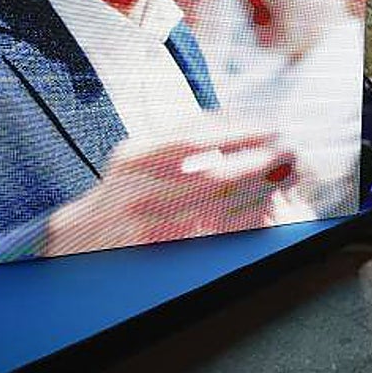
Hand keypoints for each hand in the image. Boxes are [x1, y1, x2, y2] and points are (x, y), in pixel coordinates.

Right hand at [44, 123, 295, 255]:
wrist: (84, 235)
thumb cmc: (123, 185)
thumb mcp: (140, 151)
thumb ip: (181, 135)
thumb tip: (236, 122)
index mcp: (135, 156)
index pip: (194, 138)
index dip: (238, 133)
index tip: (270, 129)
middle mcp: (137, 189)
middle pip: (211, 175)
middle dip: (256, 164)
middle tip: (287, 154)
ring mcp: (147, 223)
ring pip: (215, 206)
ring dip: (256, 192)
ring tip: (284, 178)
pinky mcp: (159, 249)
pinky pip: (208, 233)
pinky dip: (239, 220)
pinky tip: (263, 209)